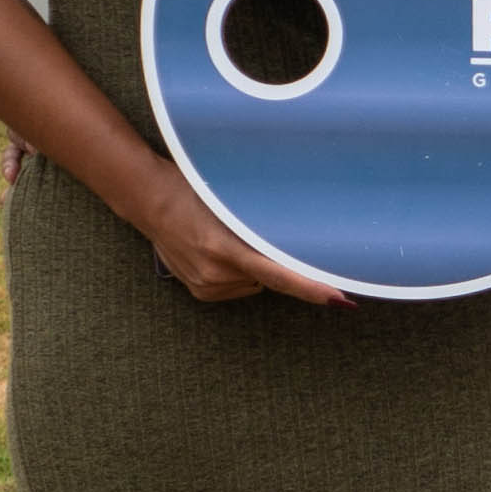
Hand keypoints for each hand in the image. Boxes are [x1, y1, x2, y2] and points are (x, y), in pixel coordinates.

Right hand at [133, 186, 349, 305]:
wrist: (150, 201)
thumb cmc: (193, 191)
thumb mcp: (229, 203)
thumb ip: (258, 226)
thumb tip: (296, 241)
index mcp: (225, 247)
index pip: (279, 274)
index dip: (312, 287)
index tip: (340, 299)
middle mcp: (216, 272)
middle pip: (270, 277)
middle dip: (270, 261)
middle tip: (247, 235)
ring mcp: (208, 285)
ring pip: (255, 283)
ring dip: (250, 267)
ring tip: (224, 239)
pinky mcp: (201, 293)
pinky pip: (237, 287)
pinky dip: (235, 273)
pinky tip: (215, 252)